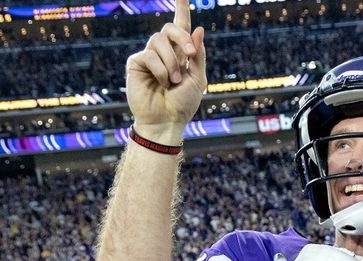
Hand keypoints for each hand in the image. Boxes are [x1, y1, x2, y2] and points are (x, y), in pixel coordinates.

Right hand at [125, 0, 206, 142]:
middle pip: (171, 28)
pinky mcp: (136, 63)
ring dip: (171, 62)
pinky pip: (149, 55)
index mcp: (181, 54)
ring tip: (173, 82)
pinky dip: (160, 70)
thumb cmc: (184, 104)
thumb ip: (197, 54)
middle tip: (188, 55)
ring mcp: (149, 56)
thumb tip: (199, 28)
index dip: (182, 9)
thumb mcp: (198, 78)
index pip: (181, 26)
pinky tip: (162, 83)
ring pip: (159, 40)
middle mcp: (165, 52)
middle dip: (182, 38)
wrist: (167, 121)